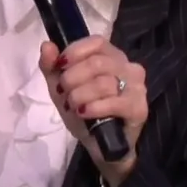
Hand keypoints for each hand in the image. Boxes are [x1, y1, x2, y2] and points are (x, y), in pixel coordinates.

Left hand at [39, 36, 147, 186]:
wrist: (100, 145)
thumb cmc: (84, 110)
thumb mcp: (61, 88)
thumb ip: (51, 66)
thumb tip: (47, 45)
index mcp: (111, 56)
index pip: (96, 42)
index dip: (75, 52)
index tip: (60, 66)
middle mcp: (128, 67)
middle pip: (97, 62)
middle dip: (72, 78)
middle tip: (64, 92)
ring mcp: (137, 87)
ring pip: (104, 83)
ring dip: (80, 95)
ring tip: (74, 105)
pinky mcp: (139, 108)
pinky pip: (114, 103)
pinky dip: (94, 108)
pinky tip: (84, 113)